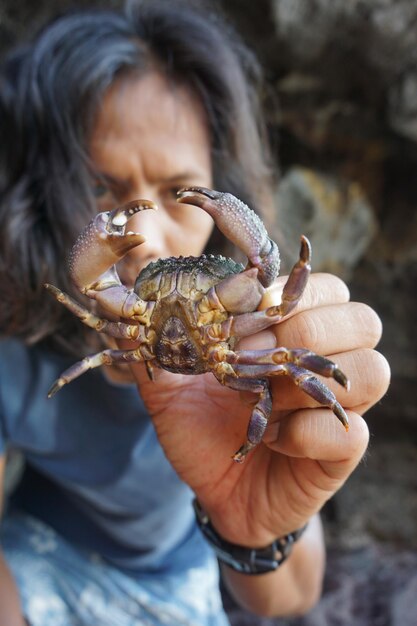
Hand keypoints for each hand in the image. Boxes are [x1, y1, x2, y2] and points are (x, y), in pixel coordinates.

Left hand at [124, 272, 389, 546]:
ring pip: (373, 369)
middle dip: (304, 332)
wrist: (215, 491)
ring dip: (309, 382)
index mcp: (291, 333)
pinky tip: (270, 439)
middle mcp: (324, 363)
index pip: (323, 287)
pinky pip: (352, 432)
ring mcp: (337, 407)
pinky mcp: (341, 451)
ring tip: (264, 399)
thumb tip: (132, 306)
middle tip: (252, 357)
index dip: (285, 296)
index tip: (235, 322)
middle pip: (361, 320)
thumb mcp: (170, 385)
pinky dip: (306, 433)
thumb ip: (159, 346)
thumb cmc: (200, 430)